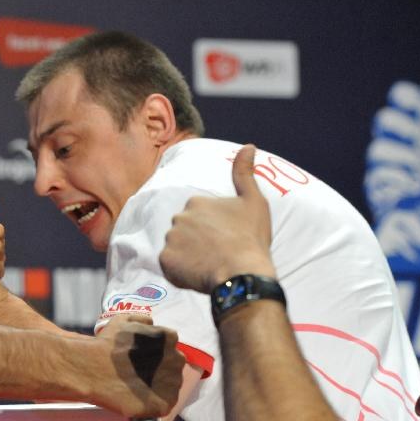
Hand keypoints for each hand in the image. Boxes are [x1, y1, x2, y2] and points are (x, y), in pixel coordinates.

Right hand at [95, 314, 184, 416]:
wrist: (92, 368)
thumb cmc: (105, 344)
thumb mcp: (122, 320)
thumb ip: (141, 320)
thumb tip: (151, 324)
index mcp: (168, 338)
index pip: (169, 347)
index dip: (155, 354)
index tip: (142, 359)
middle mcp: (176, 359)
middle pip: (173, 366)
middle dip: (159, 369)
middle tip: (138, 373)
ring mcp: (172, 382)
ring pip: (170, 386)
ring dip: (157, 387)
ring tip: (137, 387)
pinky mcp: (165, 402)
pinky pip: (164, 404)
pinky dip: (154, 404)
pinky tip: (138, 399)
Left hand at [159, 144, 275, 293]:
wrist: (243, 273)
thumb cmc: (251, 238)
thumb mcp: (254, 202)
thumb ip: (245, 173)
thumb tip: (248, 146)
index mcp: (196, 201)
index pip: (198, 216)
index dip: (212, 229)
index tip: (226, 238)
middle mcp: (178, 217)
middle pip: (185, 231)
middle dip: (197, 241)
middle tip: (218, 253)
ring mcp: (170, 239)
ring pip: (177, 248)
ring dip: (189, 256)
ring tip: (210, 264)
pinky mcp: (165, 261)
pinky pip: (170, 266)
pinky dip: (181, 271)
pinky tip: (199, 274)